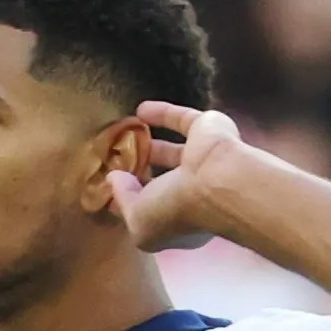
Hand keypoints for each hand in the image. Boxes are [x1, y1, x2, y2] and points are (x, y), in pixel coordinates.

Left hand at [107, 100, 244, 252]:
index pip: (155, 211)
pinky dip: (163, 113)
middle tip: (118, 162)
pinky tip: (141, 110)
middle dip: (142, 173)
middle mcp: (196, 193)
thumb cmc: (178, 210)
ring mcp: (203, 161)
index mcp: (182, 221)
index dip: (133, 201)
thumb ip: (123, 200)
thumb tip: (114, 180)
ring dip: (151, 144)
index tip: (113, 190)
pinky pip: (182, 119)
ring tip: (127, 137)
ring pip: (174, 151)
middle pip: (163, 181)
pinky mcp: (208, 131)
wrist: (217, 182)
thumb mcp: (139, 220)